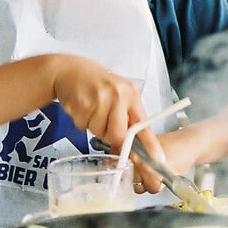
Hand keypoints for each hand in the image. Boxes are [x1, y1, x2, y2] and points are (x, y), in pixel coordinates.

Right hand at [48, 55, 165, 194]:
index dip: (150, 144)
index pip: (143, 124)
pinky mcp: (81, 103)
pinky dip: (81, 121)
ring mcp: (99, 98)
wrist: (70, 69)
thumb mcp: (119, 93)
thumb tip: (131, 143)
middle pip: (117, 134)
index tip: (158, 158)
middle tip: (105, 121)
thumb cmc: (98, 84)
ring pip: (98, 132)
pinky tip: (82, 106)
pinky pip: (82, 126)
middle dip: (110, 135)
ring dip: (94, 126)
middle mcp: (118, 95)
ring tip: (92, 108)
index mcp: (131, 94)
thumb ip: (127, 115)